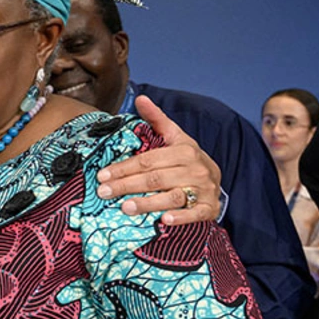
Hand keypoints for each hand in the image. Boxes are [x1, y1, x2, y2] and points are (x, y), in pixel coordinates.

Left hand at [95, 96, 221, 225]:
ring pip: (173, 197)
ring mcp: (203, 190)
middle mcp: (195, 169)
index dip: (124, 168)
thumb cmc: (187, 159)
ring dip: (148, 203)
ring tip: (125, 207)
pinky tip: (164, 220)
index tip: (102, 175)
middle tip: (104, 192)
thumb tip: (140, 98)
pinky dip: (181, 217)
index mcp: (184, 151)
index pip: (148, 160)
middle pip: (156, 179)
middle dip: (127, 185)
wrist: (216, 179)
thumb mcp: (175, 137)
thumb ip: (157, 119)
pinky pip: (195, 214)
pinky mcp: (209, 208)